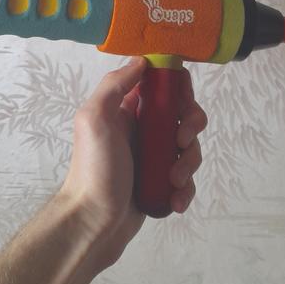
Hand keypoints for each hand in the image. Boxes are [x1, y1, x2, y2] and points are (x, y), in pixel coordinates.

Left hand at [60, 56, 207, 268]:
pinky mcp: (162, 183)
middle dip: (191, 126)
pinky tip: (175, 199)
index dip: (178, 86)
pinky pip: (187, 179)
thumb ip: (115, 85)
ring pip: (189, 148)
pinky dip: (186, 189)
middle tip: (180, 140)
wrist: (93, 222)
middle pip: (184, 114)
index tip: (182, 99)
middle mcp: (143, 129)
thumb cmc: (94, 168)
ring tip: (173, 179)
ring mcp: (154, 157)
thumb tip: (141, 61)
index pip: (161, 84)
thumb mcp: (95, 118)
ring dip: (189, 162)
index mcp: (128, 109)